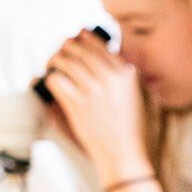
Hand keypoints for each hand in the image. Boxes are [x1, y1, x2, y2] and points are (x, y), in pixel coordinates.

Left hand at [42, 29, 148, 179]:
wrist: (124, 155)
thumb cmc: (134, 130)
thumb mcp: (142, 96)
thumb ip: (131, 76)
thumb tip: (118, 60)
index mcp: (126, 73)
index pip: (100, 45)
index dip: (85, 38)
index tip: (78, 36)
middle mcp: (109, 77)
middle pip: (79, 49)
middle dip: (67, 47)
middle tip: (61, 51)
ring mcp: (92, 90)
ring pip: (64, 61)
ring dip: (55, 60)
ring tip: (53, 64)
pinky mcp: (77, 105)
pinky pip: (56, 80)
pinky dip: (50, 78)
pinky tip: (52, 82)